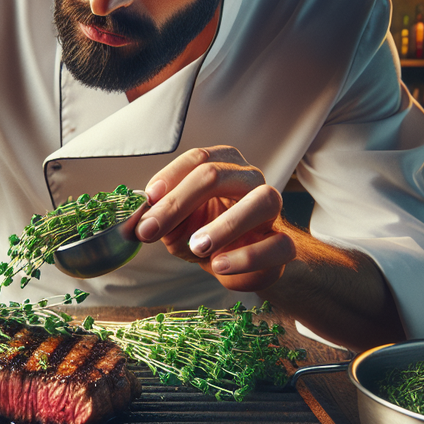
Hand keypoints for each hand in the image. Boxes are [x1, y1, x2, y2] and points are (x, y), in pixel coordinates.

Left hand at [135, 146, 295, 291]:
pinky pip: (277, 244)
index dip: (170, 177)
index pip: (197, 159)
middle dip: (179, 202)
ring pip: (261, 201)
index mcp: (221, 165)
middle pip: (217, 175)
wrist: (235, 264)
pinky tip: (219, 265)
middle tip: (152, 230)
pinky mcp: (284, 244)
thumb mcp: (175, 224)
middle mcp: (248, 179)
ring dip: (224, 225)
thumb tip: (139, 222)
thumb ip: (159, 218)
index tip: (148, 199)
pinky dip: (246, 256)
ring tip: (196, 246)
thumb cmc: (204, 234)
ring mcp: (271, 210)